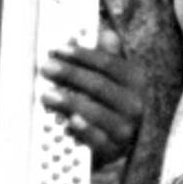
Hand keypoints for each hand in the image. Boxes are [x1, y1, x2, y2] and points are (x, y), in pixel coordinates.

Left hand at [40, 27, 143, 169]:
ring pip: (96, 112)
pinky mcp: (114, 150)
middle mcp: (134, 104)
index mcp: (135, 80)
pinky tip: (69, 121)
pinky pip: (98, 140)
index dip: (82, 55)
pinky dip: (83, 130)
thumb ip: (107, 56)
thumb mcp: (111, 77)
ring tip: (48, 95)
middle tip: (47, 68)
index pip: (108, 63)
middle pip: (99, 85)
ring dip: (70, 102)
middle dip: (71, 75)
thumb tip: (107, 33)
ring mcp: (125, 128)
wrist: (117, 140)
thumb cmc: (108, 102)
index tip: (59, 49)